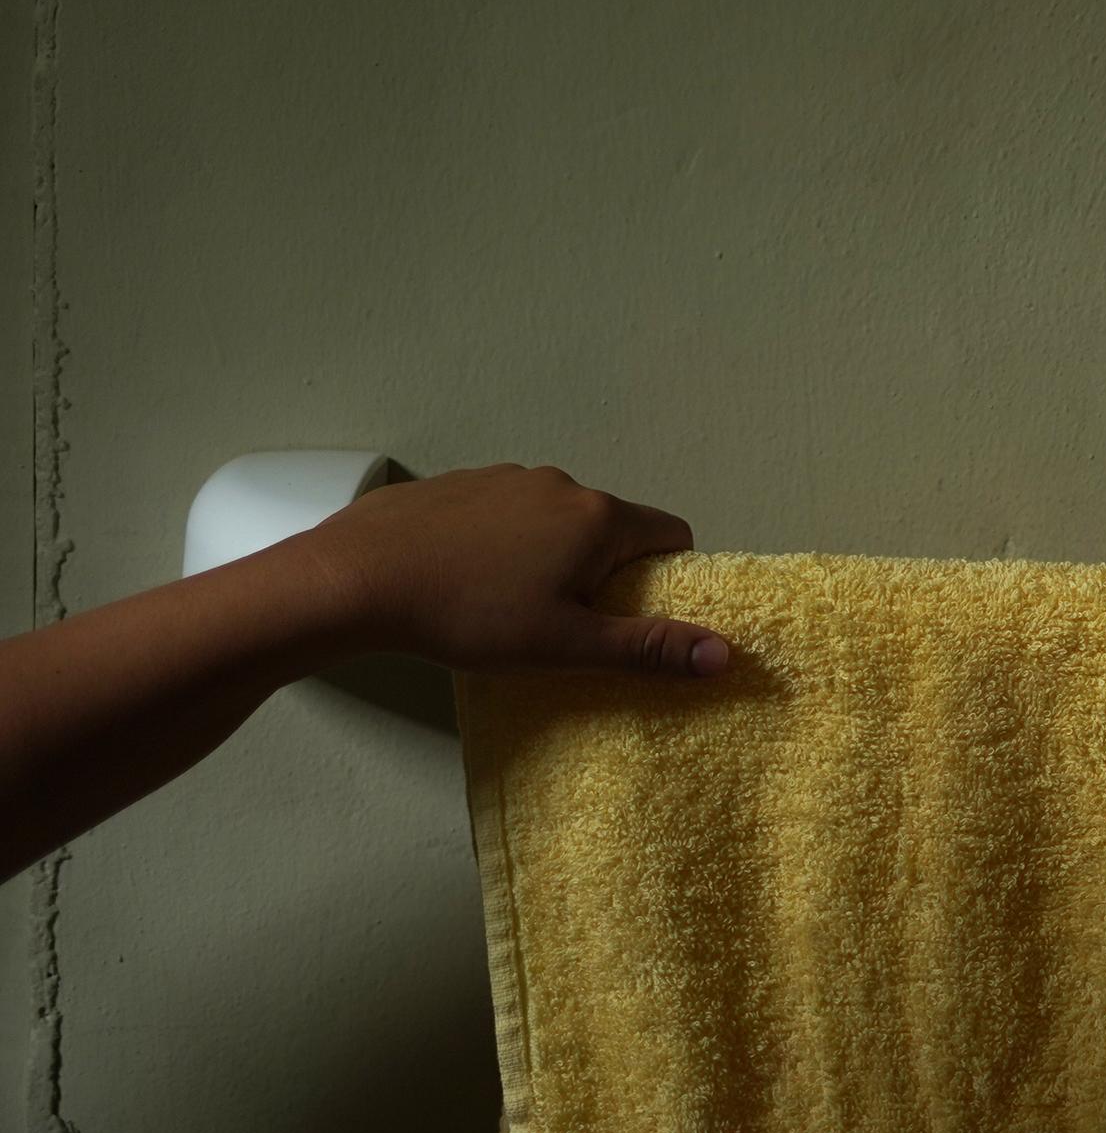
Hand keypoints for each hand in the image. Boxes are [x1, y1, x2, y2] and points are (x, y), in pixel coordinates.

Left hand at [291, 464, 731, 676]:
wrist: (354, 578)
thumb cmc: (468, 614)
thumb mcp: (565, 645)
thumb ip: (649, 649)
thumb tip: (725, 655)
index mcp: (597, 517)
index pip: (670, 534)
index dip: (666, 578)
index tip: (632, 616)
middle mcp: (559, 483)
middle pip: (611, 527)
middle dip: (604, 572)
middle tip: (566, 624)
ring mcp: (504, 477)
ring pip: (555, 520)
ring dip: (551, 556)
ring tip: (508, 605)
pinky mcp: (456, 483)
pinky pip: (505, 512)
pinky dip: (503, 543)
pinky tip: (465, 580)